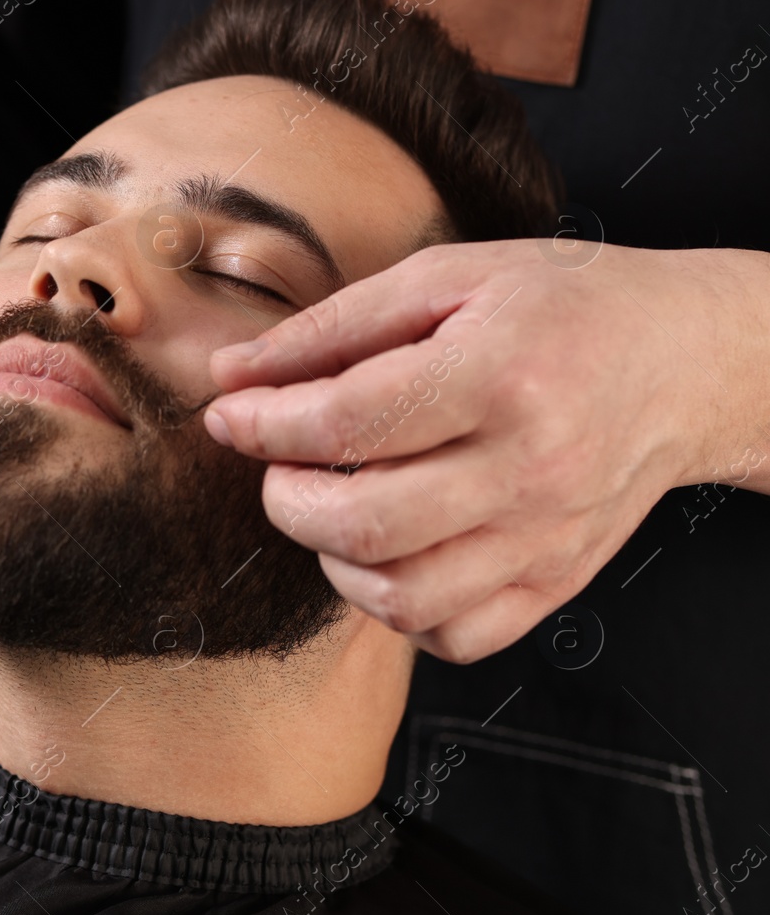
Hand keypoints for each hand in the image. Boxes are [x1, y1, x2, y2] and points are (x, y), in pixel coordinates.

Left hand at [202, 241, 768, 661]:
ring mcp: (546, 537)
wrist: (683, 361)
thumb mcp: (447, 278)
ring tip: (333, 508)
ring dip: (333, 560)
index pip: (347, 422)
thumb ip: (333, 326)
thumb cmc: (559, 306)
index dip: (264, 424)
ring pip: (401, 598)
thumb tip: (233, 374)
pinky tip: (389, 554)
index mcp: (499, 374)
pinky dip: (397, 611)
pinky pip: (452, 637)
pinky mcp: (556, 582)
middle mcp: (529, 467)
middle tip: (280, 469)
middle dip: (285, 501)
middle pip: (363, 524)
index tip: (231, 415)